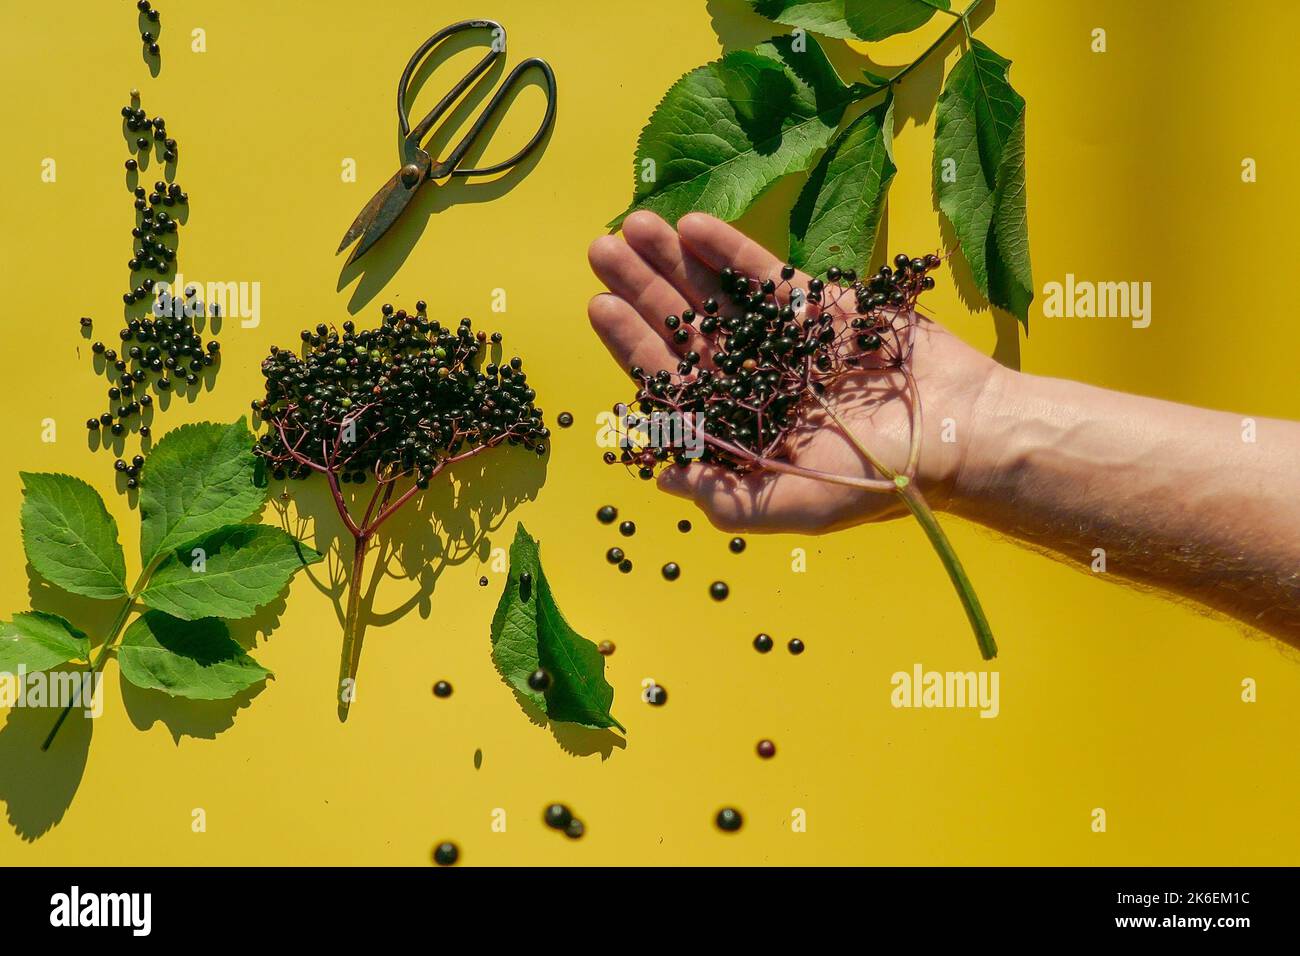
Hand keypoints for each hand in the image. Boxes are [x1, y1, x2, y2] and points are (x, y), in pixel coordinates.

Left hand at [588, 211, 1002, 532]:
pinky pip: (765, 275)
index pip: (673, 380)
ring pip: (717, 296)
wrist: (958, 433)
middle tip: (601, 249)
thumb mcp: (793, 505)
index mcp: (738, 426)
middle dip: (643, 289)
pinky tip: (693, 225)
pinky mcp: (818, 307)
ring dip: (676, 261)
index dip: (635, 344)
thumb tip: (659, 479)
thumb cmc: (876, 481)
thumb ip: (725, 495)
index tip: (600, 306)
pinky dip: (730, 250)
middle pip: (685, 329)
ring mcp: (783, 340)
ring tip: (637, 223)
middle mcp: (753, 381)